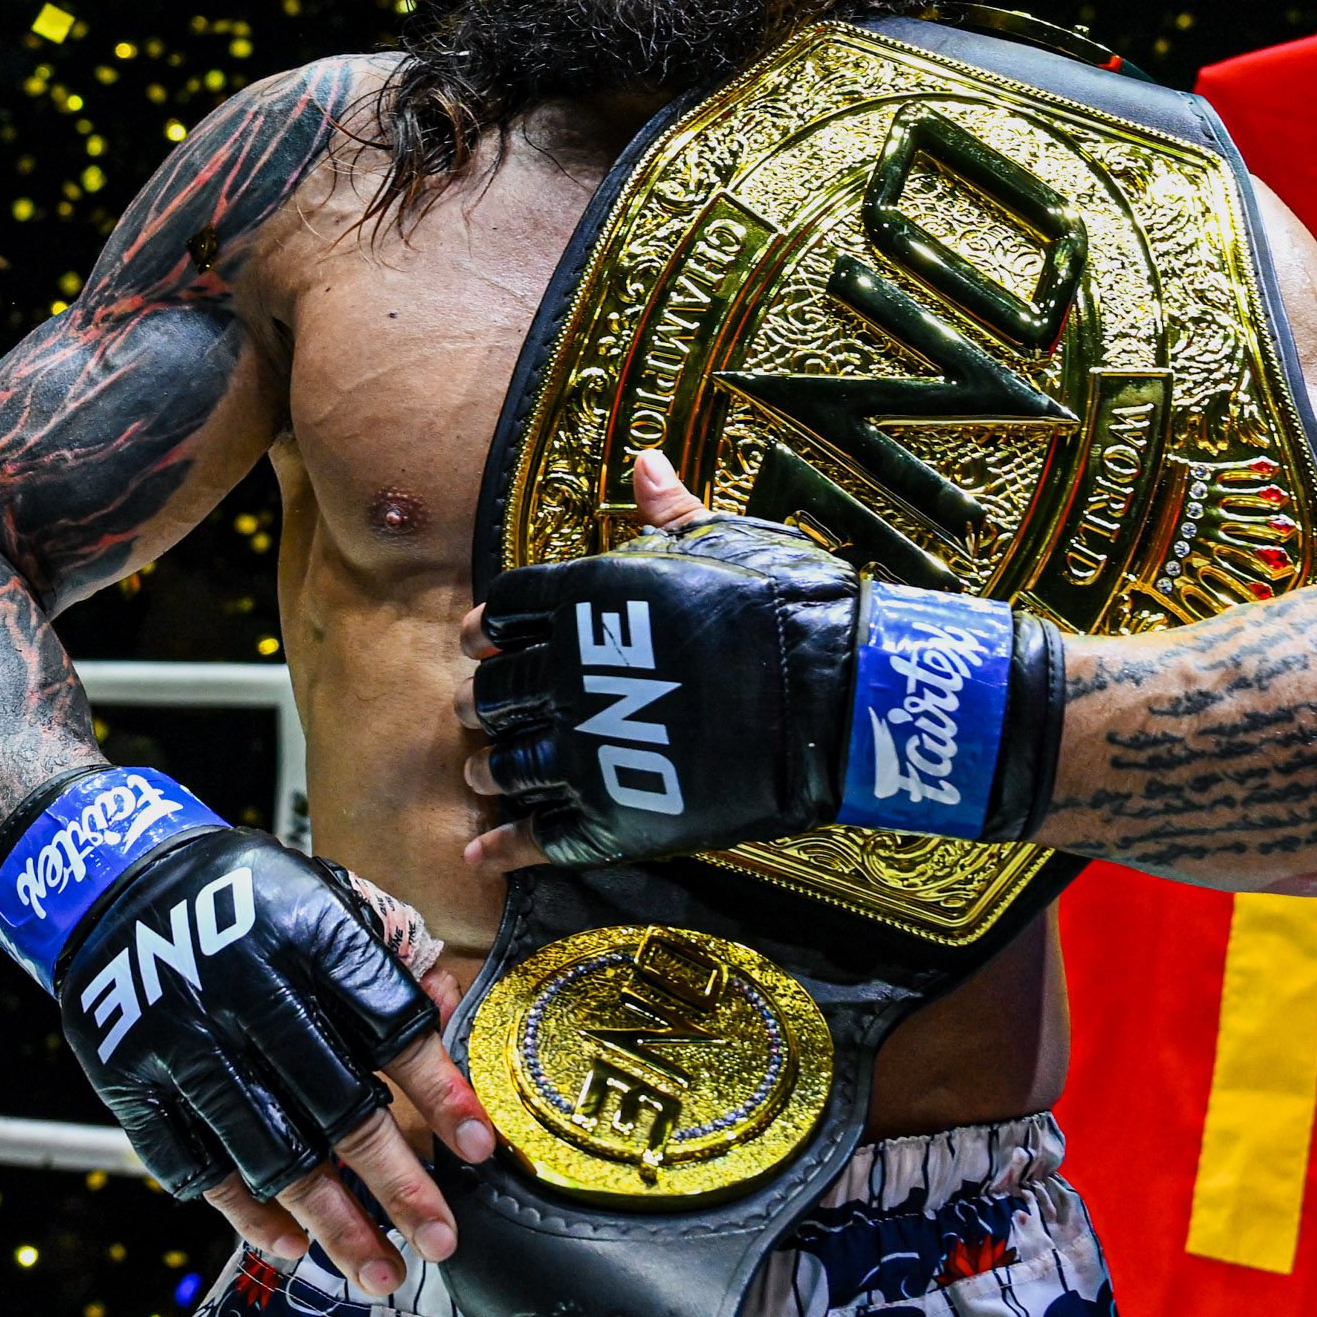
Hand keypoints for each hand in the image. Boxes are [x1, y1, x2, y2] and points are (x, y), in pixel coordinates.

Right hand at [0, 774, 494, 1298]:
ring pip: (267, 1152)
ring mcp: (182, 1039)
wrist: (116, 886)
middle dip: (394, 1183)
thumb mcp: (328, 894)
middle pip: (335, 1105)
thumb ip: (393, 954)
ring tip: (378, 1270)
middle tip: (439, 1240)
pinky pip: (194, 1166)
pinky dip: (245, 1213)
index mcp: (308, 932)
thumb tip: (452, 1013)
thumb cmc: (248, 899)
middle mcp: (245, 987)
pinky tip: (290, 1245)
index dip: (439, 1092)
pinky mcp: (131, 1080)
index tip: (478, 1151)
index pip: (390, 1024)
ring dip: (329, 1222)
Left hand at [457, 449, 1067, 872]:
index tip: (493, 635)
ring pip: (505, 764)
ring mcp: (584, 751)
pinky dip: (500, 848)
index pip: (506, 610)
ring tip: (493, 772)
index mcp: (585, 600)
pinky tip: (480, 854)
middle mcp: (567, 675)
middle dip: (488, 699)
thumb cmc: (785, 607)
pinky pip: (535, 837)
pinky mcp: (609, 817)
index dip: (495, 625)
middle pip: (494, 690)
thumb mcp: (727, 539)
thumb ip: (670, 512)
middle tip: (492, 707)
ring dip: (492, 768)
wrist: (835, 698)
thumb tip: (644, 461)